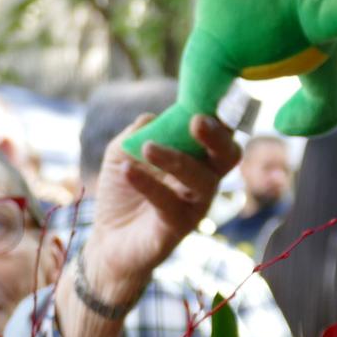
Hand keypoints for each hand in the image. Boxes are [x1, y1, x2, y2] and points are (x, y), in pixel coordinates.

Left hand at [85, 114, 241, 300]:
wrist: (108, 240)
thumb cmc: (122, 193)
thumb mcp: (122, 153)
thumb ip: (139, 131)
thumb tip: (154, 116)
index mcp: (196, 157)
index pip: (219, 131)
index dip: (220, 114)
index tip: (206, 97)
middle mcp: (204, 180)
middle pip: (228, 155)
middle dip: (217, 136)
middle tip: (197, 121)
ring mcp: (195, 205)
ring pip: (202, 180)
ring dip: (176, 160)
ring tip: (147, 148)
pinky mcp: (178, 227)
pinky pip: (169, 203)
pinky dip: (148, 184)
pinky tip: (128, 171)